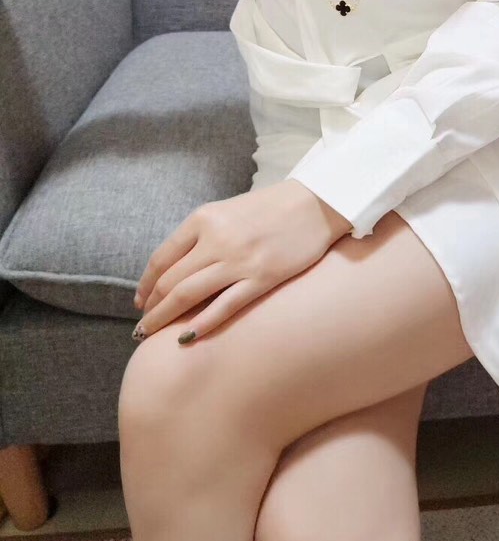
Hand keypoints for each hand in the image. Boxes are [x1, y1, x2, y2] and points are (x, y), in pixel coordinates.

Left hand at [132, 179, 351, 343]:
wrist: (315, 203)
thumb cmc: (270, 208)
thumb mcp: (228, 211)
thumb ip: (202, 235)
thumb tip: (175, 268)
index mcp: (204, 218)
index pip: (162, 258)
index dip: (146, 284)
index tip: (141, 300)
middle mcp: (217, 239)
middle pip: (171, 281)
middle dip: (152, 306)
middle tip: (145, 323)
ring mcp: (239, 260)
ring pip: (189, 296)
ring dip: (164, 318)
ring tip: (152, 334)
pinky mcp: (262, 278)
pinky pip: (224, 306)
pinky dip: (201, 324)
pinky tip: (186, 338)